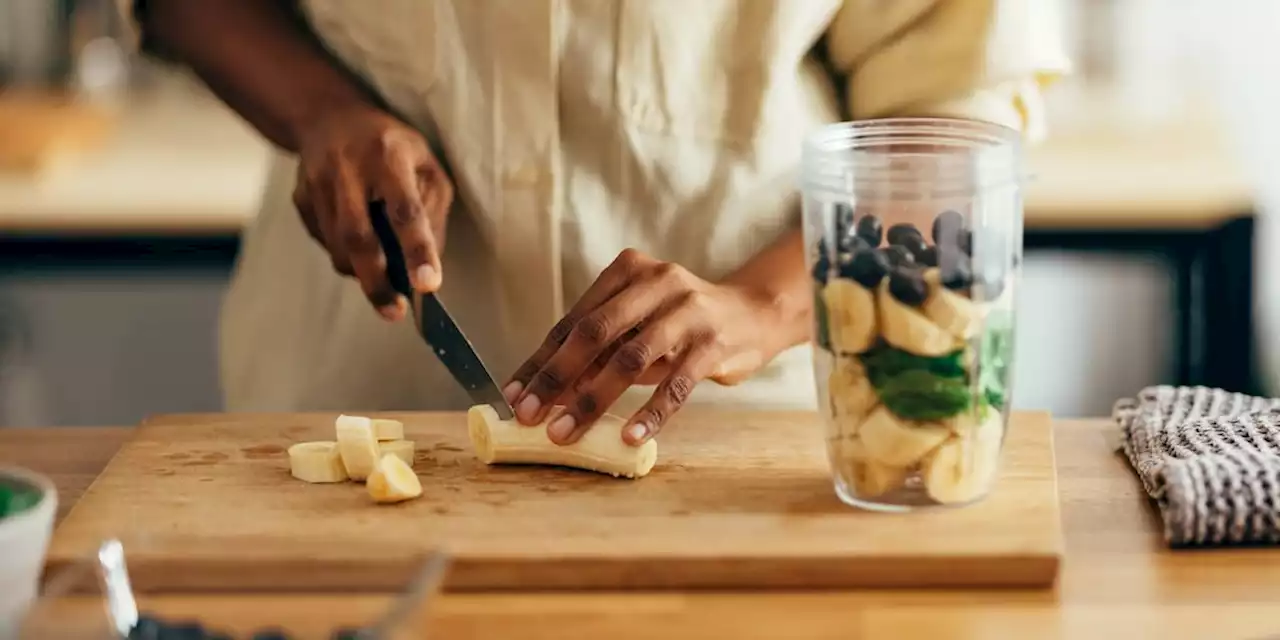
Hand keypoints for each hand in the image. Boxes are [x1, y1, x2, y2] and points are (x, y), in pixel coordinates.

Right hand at [292, 104, 453, 319]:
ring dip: (363, 272)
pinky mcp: (300, 199)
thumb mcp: (426, 165)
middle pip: (359, 237)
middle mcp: (348, 168)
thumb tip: (431, 264)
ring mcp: (317, 184)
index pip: (405, 210)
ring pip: (338, 247)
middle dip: (377, 282)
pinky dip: (346, 255)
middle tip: (394, 312)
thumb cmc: (392, 147)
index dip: (418, 250)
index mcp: (389, 156)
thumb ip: (433, 211)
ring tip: (383, 276)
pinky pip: (324, 243)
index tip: (428, 286)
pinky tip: (359, 242)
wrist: (329, 118)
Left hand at [502, 249, 786, 446]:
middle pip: (595, 333)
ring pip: (631, 359)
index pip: (574, 321)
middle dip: (556, 378)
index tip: (515, 396)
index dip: (541, 361)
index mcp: (627, 271)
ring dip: (592, 399)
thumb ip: (600, 349)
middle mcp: (657, 281)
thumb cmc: (681, 322)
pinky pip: (676, 384)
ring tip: (567, 432)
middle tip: (530, 416)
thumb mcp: (639, 323)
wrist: (753, 314)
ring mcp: (688, 310)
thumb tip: (548, 394)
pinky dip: (651, 413)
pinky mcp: (714, 343)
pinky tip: (629, 436)